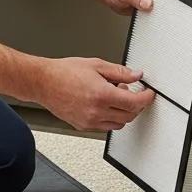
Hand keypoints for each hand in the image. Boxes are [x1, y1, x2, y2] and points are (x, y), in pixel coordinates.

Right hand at [38, 57, 155, 131]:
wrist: (43, 82)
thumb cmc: (64, 72)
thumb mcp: (96, 65)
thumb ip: (119, 72)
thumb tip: (136, 75)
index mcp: (102, 95)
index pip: (134, 103)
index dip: (146, 98)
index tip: (148, 93)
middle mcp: (96, 111)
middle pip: (129, 116)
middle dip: (136, 105)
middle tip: (134, 92)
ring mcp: (89, 121)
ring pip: (119, 124)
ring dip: (124, 113)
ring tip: (117, 96)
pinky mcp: (83, 126)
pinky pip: (105, 127)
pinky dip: (111, 118)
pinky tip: (106, 104)